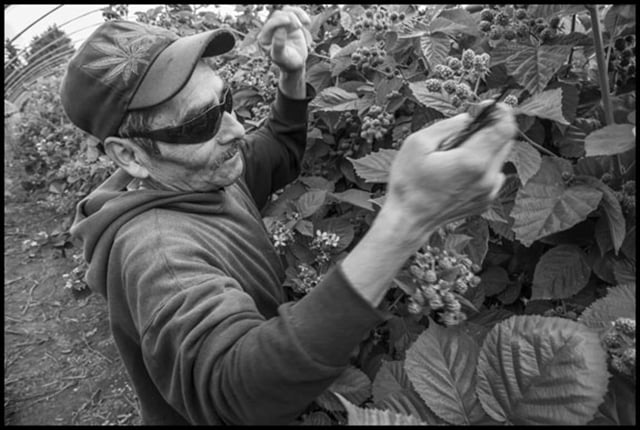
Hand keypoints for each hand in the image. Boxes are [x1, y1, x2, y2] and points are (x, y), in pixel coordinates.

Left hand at [257, 6, 311, 72]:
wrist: (295, 64)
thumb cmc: (287, 62)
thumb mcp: (281, 57)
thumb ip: (278, 45)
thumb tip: (279, 29)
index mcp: (264, 38)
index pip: (269, 24)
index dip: (278, 20)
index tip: (289, 21)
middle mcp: (270, 30)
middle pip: (278, 15)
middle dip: (289, 18)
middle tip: (298, 27)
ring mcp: (280, 25)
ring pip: (286, 11)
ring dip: (296, 14)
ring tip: (303, 25)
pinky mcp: (289, 23)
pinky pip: (293, 12)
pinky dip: (301, 14)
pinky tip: (307, 22)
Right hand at [384, 102, 516, 238]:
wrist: (408, 221)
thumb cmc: (408, 183)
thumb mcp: (418, 144)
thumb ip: (447, 126)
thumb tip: (468, 117)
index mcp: (472, 161)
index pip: (504, 128)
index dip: (500, 112)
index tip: (487, 106)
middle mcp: (487, 177)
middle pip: (506, 141)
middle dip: (492, 127)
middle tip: (469, 124)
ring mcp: (489, 192)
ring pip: (500, 158)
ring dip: (486, 147)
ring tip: (459, 149)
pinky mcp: (485, 201)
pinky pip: (493, 174)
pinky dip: (482, 165)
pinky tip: (459, 169)